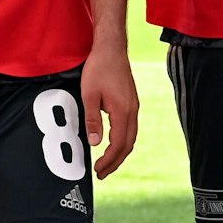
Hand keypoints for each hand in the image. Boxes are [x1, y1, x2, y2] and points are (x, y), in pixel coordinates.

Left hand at [80, 45, 138, 179]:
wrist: (111, 49)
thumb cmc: (99, 69)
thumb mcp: (89, 95)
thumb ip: (92, 119)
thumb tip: (94, 143)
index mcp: (123, 112)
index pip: (118, 145)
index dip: (109, 161)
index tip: (98, 170)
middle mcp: (132, 111)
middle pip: (128, 145)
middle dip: (115, 161)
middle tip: (102, 173)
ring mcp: (133, 107)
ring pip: (130, 137)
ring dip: (119, 152)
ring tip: (107, 163)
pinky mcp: (131, 102)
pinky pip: (129, 128)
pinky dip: (122, 140)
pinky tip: (112, 143)